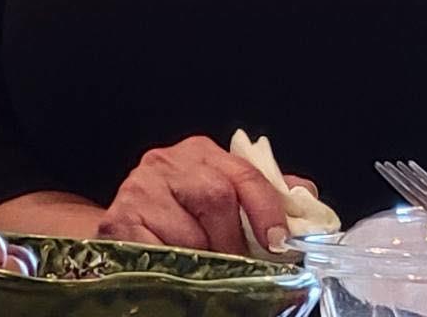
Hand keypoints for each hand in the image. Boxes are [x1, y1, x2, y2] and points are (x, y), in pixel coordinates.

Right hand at [96, 136, 289, 254]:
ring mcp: (140, 189)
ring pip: (189, 233)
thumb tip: (308, 197)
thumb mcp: (221, 193)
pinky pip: (159, 254)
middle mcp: (168, 161)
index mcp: (201, 153)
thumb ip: (262, 194)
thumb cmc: (180, 213)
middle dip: (235, 242)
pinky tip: (177, 271)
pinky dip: (174, 270)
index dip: (266, 208)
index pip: (243, 173)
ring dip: (204, 262)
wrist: (125, 225)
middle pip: (217, 197)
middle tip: (241, 269)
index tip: (278, 241)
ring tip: (206, 273)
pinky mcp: (119, 221)